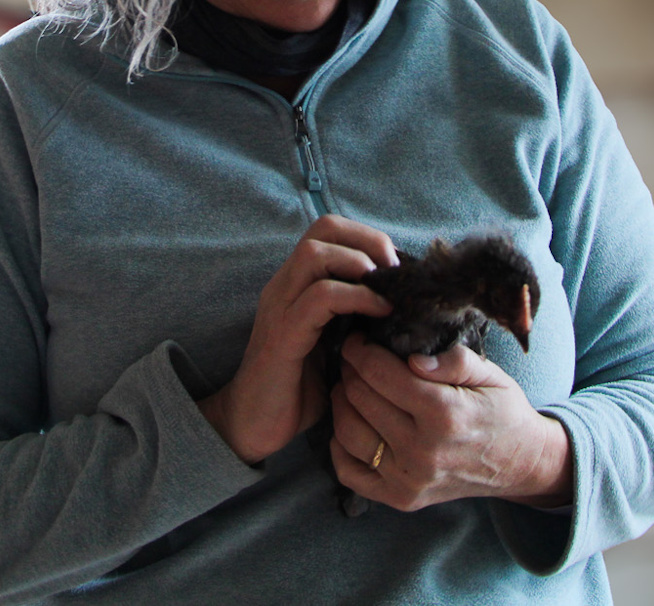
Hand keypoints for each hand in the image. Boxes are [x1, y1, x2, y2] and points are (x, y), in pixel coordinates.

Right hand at [197, 216, 394, 464]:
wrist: (253, 426)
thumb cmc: (296, 389)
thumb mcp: (331, 345)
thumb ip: (353, 319)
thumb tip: (400, 306)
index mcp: (295, 284)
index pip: (329, 229)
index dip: (368, 237)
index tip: (396, 267)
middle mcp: (284, 286)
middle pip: (324, 228)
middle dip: (369, 241)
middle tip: (395, 273)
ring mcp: (280, 307)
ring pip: (316, 253)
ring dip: (361, 263)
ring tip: (387, 290)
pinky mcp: (283, 335)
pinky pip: (320, 298)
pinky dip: (356, 297)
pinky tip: (378, 313)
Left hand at [329, 337, 572, 510]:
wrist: (520, 463)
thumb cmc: (502, 411)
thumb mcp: (490, 374)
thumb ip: (454, 360)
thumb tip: (413, 360)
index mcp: (444, 413)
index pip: (379, 372)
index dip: (360, 350)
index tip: (358, 340)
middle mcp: (423, 450)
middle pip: (360, 398)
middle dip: (350, 371)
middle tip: (354, 360)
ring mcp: (410, 479)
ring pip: (348, 432)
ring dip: (342, 403)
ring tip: (351, 387)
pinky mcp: (401, 498)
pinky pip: (350, 471)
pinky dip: (340, 445)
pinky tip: (352, 423)